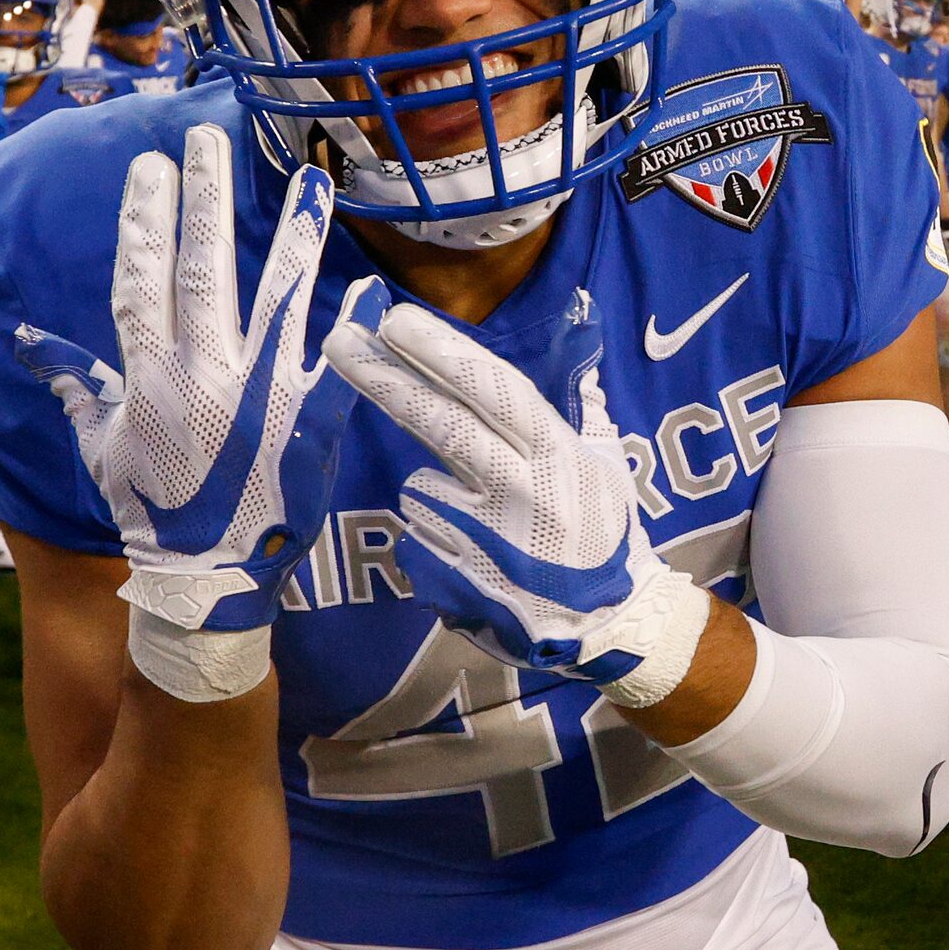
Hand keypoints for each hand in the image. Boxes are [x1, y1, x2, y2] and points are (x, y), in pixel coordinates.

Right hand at [14, 124, 368, 634]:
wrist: (205, 580)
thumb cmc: (152, 514)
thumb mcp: (99, 451)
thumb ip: (75, 389)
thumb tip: (30, 343)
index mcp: (147, 377)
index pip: (140, 279)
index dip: (144, 219)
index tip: (150, 166)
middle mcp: (201, 375)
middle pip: (201, 267)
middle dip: (204, 197)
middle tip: (207, 138)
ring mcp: (260, 396)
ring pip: (277, 297)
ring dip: (294, 233)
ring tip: (311, 176)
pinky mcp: (309, 423)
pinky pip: (337, 365)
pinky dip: (356, 325)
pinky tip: (375, 284)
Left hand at [324, 296, 710, 705]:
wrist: (606, 628)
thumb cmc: (606, 538)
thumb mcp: (607, 468)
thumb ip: (583, 413)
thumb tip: (580, 356)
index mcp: (557, 456)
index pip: (494, 392)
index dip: (444, 354)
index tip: (396, 321)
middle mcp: (518, 492)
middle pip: (440, 425)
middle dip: (386, 378)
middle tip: (342, 340)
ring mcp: (481, 538)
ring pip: (424, 486)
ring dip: (441, 493)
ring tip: (494, 528)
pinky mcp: (452, 578)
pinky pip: (423, 535)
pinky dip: (441, 537)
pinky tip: (479, 560)